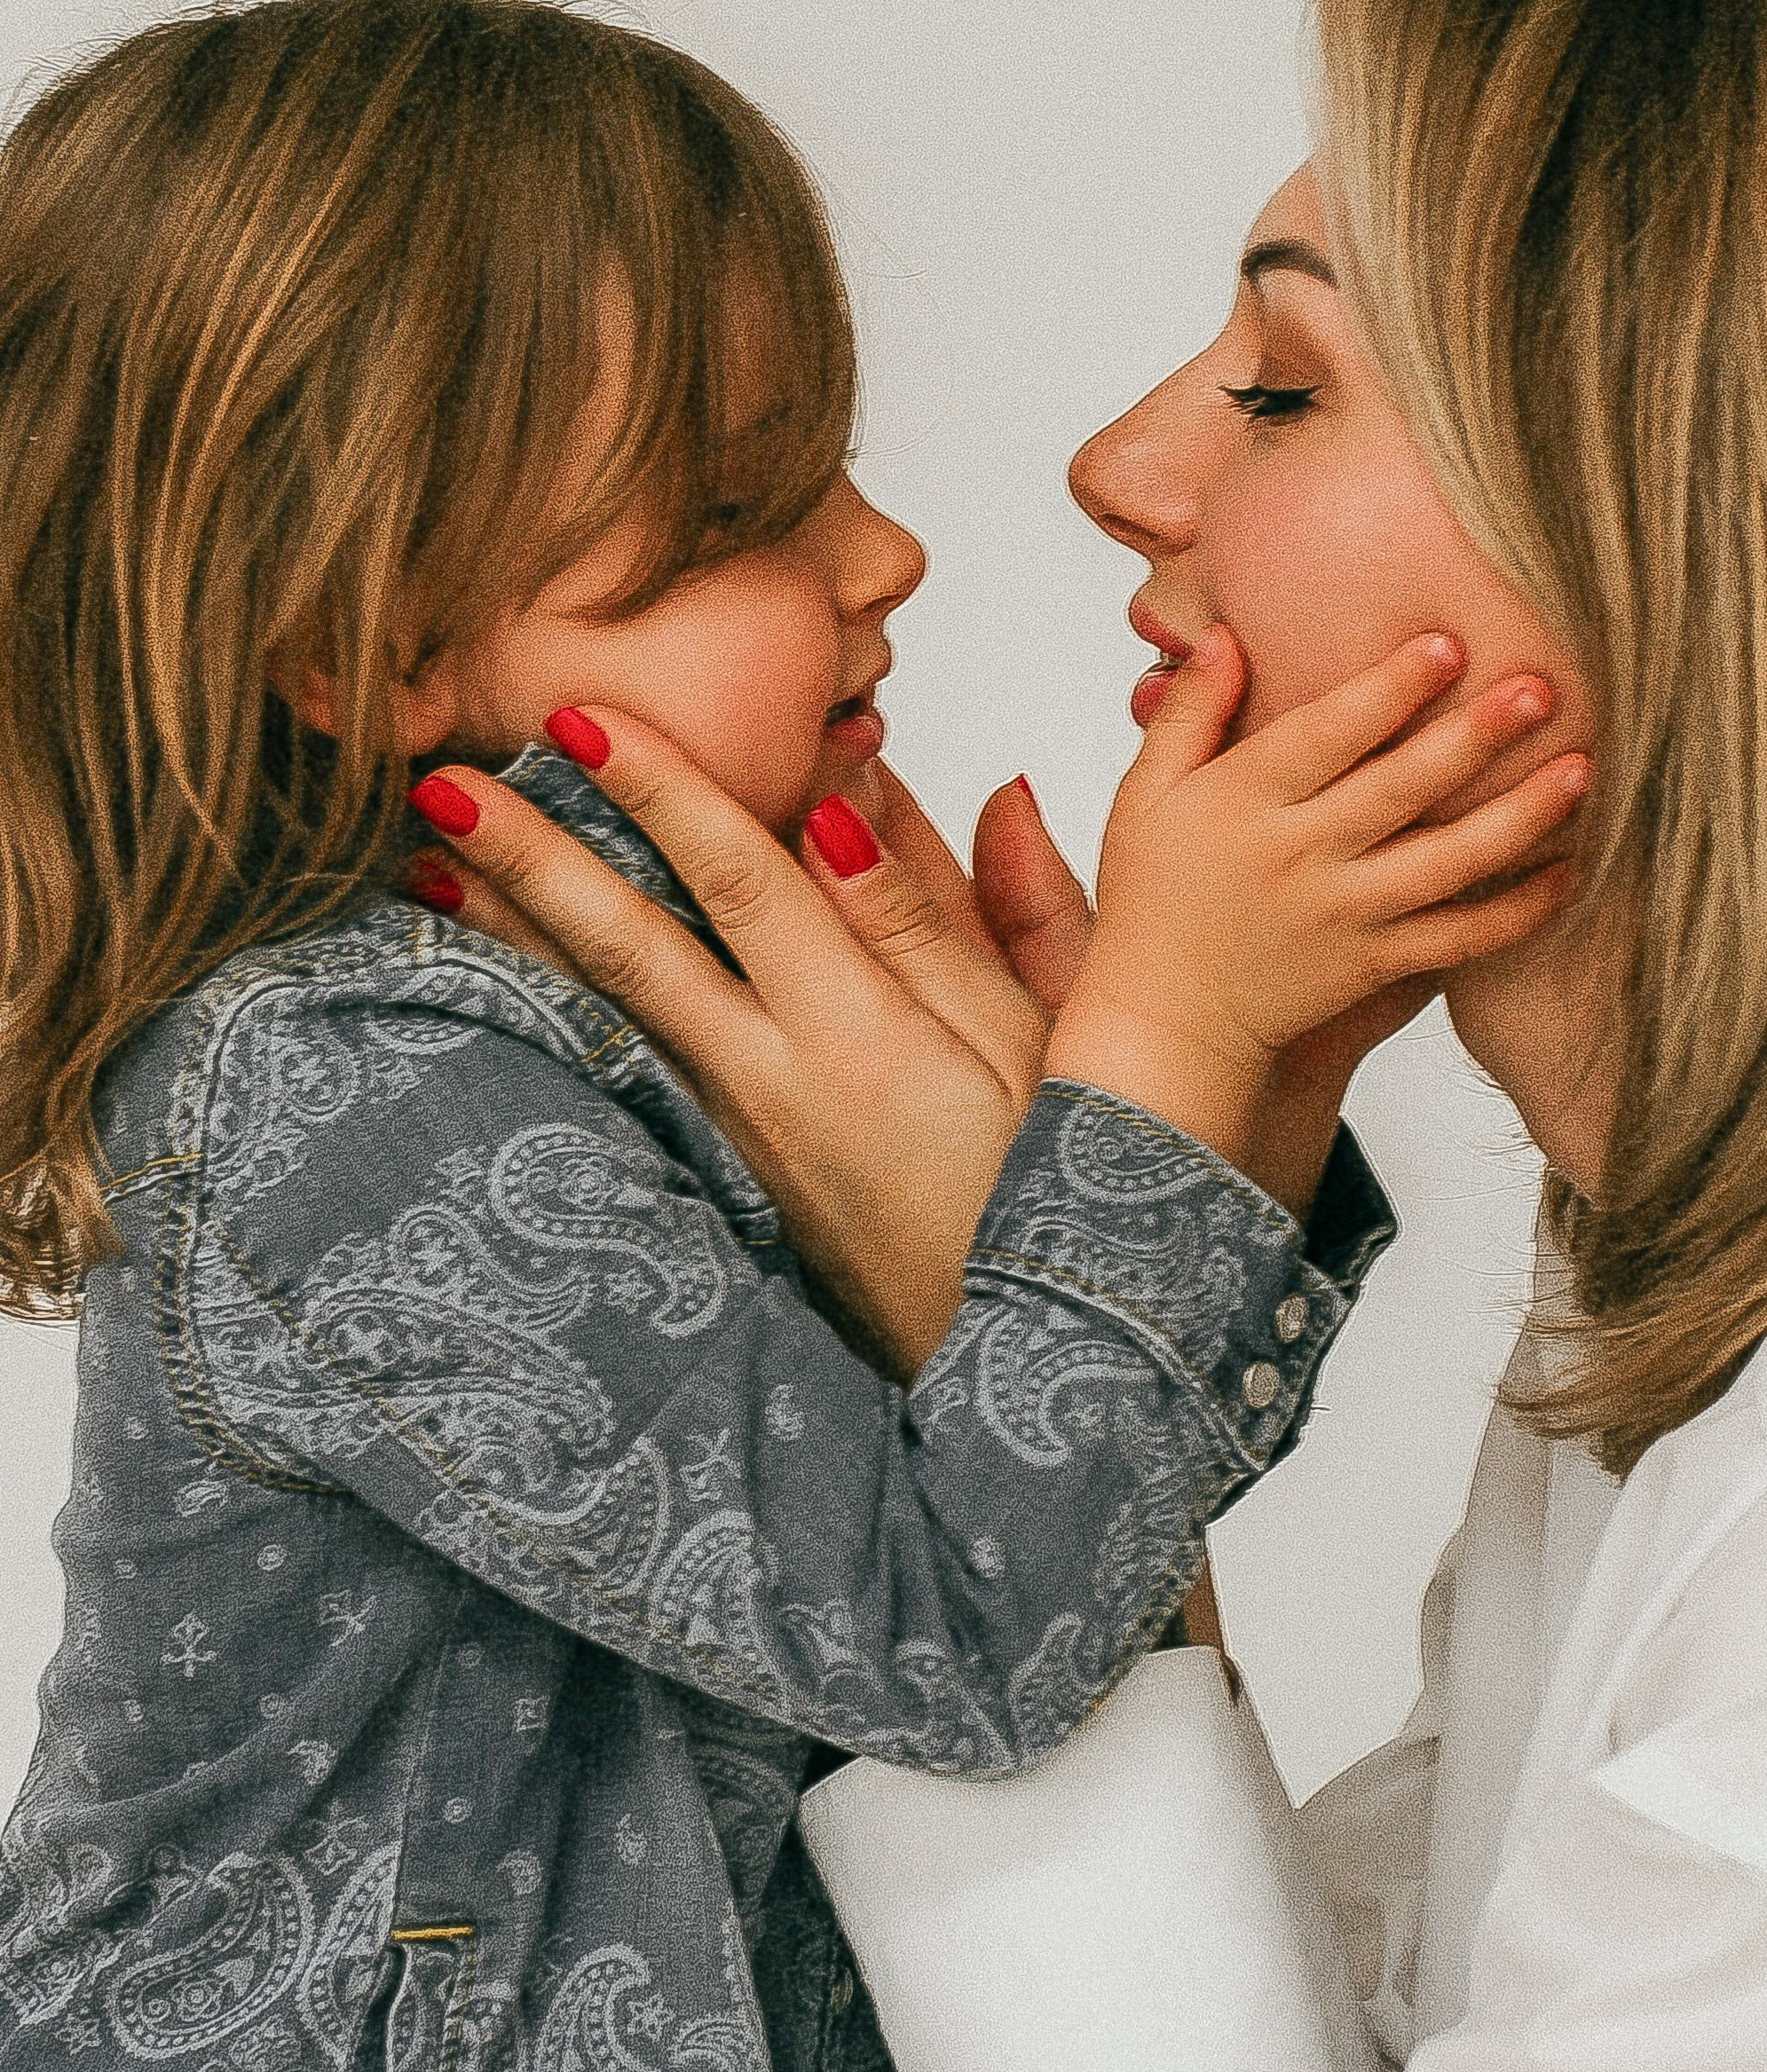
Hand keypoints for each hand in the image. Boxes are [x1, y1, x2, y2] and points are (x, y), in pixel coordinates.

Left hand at [407, 719, 1075, 1374]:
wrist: (1006, 1351)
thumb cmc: (1037, 1186)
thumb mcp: (1036, 1038)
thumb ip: (943, 912)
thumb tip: (863, 788)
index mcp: (861, 1037)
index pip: (745, 883)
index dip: (665, 793)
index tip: (585, 720)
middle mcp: (773, 1085)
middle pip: (633, 949)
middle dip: (534, 859)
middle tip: (444, 782)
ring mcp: (730, 1138)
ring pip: (604, 1013)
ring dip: (514, 937)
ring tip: (425, 870)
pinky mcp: (718, 1174)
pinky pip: (620, 1072)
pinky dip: (551, 1018)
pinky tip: (496, 988)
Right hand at [1045, 628, 1586, 1178]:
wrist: (1165, 1023)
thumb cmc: (1153, 898)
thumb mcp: (1144, 795)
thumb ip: (1190, 713)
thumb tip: (1228, 633)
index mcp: (1244, 804)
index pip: (1327, 735)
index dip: (1389, 688)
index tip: (1448, 643)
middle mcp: (1300, 859)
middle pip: (1402, 788)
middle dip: (1476, 735)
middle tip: (1542, 688)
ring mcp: (1344, 916)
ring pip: (1448, 862)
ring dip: (1520, 815)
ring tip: (1580, 769)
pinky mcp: (1374, 965)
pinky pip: (1459, 939)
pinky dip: (1516, 912)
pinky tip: (1568, 872)